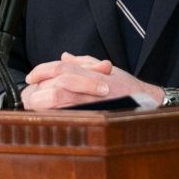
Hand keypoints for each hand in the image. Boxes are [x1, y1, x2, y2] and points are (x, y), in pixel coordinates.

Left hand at [21, 52, 164, 109]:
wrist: (148, 104)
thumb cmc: (127, 86)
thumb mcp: (106, 68)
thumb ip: (83, 62)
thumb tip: (64, 57)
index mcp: (92, 73)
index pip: (61, 69)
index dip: (42, 71)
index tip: (30, 77)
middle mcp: (92, 89)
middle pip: (56, 87)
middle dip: (38, 90)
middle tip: (30, 93)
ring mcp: (92, 107)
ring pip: (60, 105)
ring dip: (43, 104)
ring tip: (35, 104)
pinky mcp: (93, 120)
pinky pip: (68, 119)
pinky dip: (54, 117)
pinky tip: (47, 116)